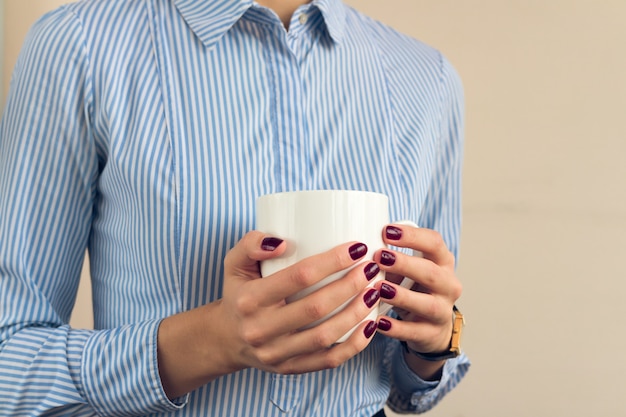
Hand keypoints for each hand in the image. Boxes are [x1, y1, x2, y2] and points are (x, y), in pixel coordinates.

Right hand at [157, 231, 381, 398]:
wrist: (225, 338)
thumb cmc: (238, 293)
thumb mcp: (234, 263)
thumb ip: (250, 244)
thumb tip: (283, 242)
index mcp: (249, 299)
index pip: (297, 277)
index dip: (331, 262)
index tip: (357, 248)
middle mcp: (260, 329)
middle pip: (315, 307)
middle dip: (350, 286)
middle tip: (371, 268)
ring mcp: (276, 353)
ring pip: (325, 336)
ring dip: (356, 314)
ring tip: (375, 292)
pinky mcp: (289, 368)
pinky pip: (327, 361)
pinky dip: (354, 345)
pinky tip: (370, 325)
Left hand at [373, 224, 461, 378]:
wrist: (432, 327)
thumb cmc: (414, 289)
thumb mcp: (406, 270)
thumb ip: (389, 259)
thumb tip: (358, 250)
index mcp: (442, 262)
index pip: (434, 242)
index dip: (412, 236)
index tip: (386, 231)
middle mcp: (448, 285)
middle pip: (431, 272)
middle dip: (405, 264)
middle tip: (379, 258)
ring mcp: (443, 311)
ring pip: (427, 304)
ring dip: (401, 296)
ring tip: (378, 289)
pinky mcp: (433, 334)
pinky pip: (414, 331)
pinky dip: (396, 328)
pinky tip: (378, 322)